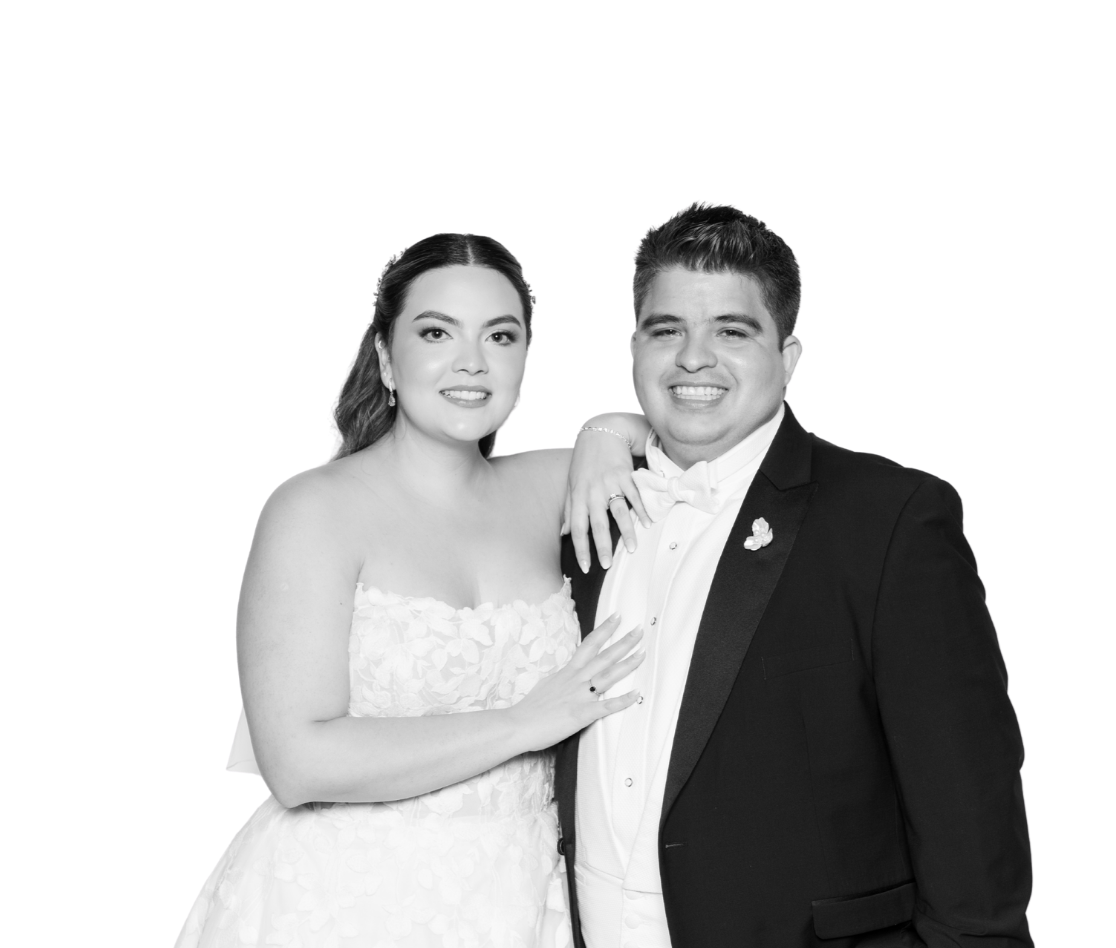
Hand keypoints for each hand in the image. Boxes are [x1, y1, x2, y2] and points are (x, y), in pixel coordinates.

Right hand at [508, 614, 644, 751]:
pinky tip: (637, 694)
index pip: (589, 645)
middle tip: (639, 629)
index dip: (604, 630)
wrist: (518, 725)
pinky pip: (606, 707)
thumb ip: (563, 678)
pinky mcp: (581, 714)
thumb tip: (570, 674)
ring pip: (608, 676)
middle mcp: (576, 680)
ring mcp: (580, 696)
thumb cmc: (531, 708)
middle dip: (623, 642)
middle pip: (604, 656)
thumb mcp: (548, 684)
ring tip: (643, 653)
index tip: (617, 617)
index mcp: (568, 671)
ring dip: (627, 664)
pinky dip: (623, 701)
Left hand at [563, 429, 650, 572]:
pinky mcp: (625, 475)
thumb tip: (563, 532)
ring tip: (632, 549)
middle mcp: (592, 492)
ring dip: (626, 532)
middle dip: (602, 547)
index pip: (577, 528)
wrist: (600, 434)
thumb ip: (568, 509)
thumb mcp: (571, 484)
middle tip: (607, 565)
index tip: (585, 568)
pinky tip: (647, 524)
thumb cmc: (584, 462)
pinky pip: (634, 496)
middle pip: (597, 524)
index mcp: (577, 497)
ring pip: (618, 512)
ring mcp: (609, 483)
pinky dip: (642, 510)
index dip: (580, 549)